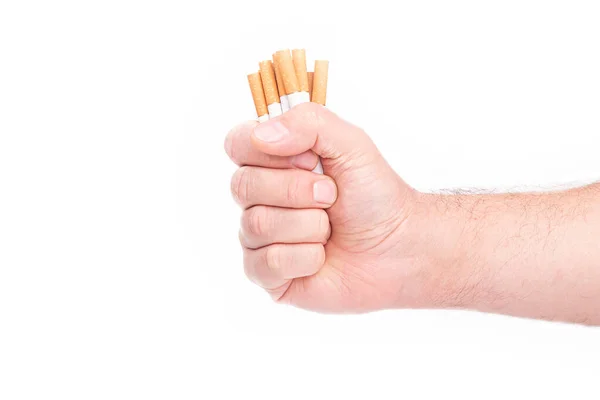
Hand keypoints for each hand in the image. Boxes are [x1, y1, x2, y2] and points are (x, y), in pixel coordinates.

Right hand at [225, 103, 454, 312]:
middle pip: (243, 185)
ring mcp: (259, 237)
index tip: (311, 160)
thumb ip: (308, 122)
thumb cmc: (374, 193)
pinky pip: (266, 263)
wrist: (399, 246)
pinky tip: (321, 257)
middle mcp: (259, 198)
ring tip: (330, 229)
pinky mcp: (267, 274)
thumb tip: (260, 135)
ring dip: (309, 225)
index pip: (237, 143)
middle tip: (331, 196)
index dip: (270, 153)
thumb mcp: (351, 143)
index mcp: (272, 161)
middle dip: (297, 191)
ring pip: (257, 225)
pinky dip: (306, 258)